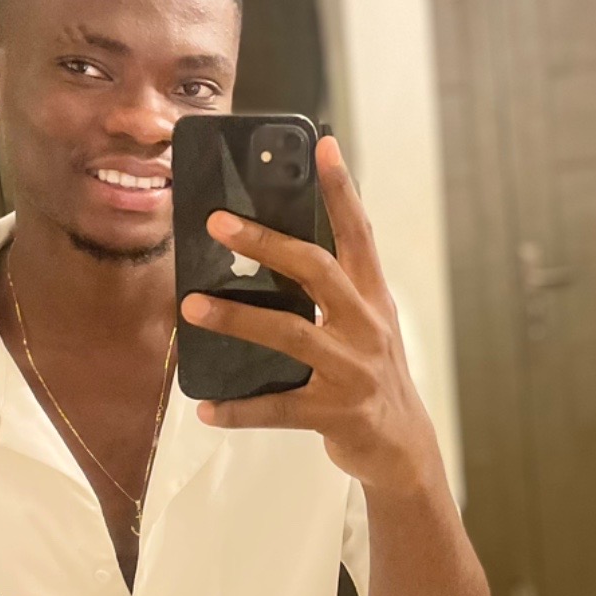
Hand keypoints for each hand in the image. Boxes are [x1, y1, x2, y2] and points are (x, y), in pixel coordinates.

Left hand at [179, 134, 438, 495]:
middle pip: (316, 270)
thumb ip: (333, 293)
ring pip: (289, 334)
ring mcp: (352, 371)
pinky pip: (278, 408)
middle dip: (266, 243)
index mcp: (373, 299)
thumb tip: (272, 253)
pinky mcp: (335, 414)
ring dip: (237, 318)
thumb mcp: (366, 327)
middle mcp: (367, 327)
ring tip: (192, 307)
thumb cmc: (372, 377)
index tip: (323, 145)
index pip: (359, 234)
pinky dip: (238, 409)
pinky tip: (205, 407)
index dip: (342, 190)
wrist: (403, 449)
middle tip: (218, 222)